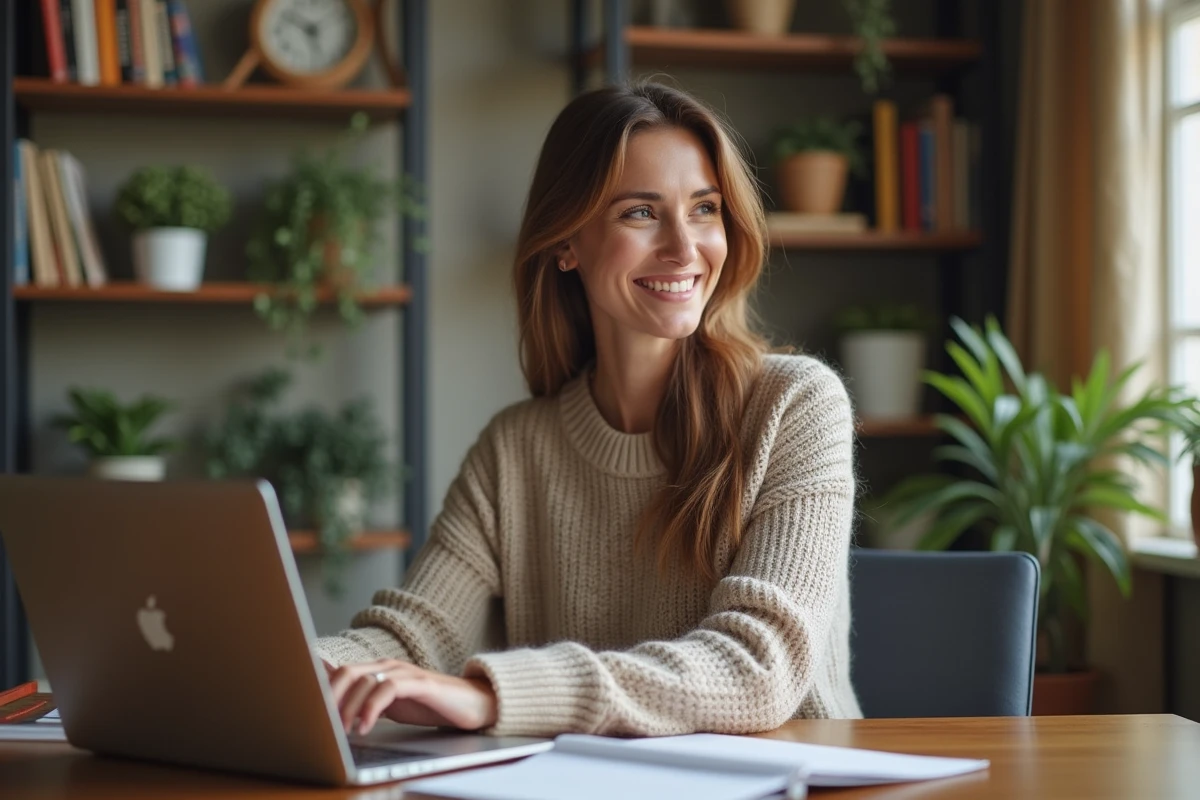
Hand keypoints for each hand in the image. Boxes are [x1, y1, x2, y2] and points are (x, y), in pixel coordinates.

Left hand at [324, 659, 497, 734]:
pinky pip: (388, 689)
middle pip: (347, 673)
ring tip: (343, 731)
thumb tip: (331, 690)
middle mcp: (388, 665)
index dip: (322, 691)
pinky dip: (371, 707)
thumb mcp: (388, 703)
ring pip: (364, 680)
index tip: (310, 714)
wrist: (471, 704)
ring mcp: (404, 672)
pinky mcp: (419, 683)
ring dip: (348, 707)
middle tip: (324, 724)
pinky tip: (365, 726)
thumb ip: (362, 697)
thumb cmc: (428, 705)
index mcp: (378, 669)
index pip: (340, 672)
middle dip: (330, 699)